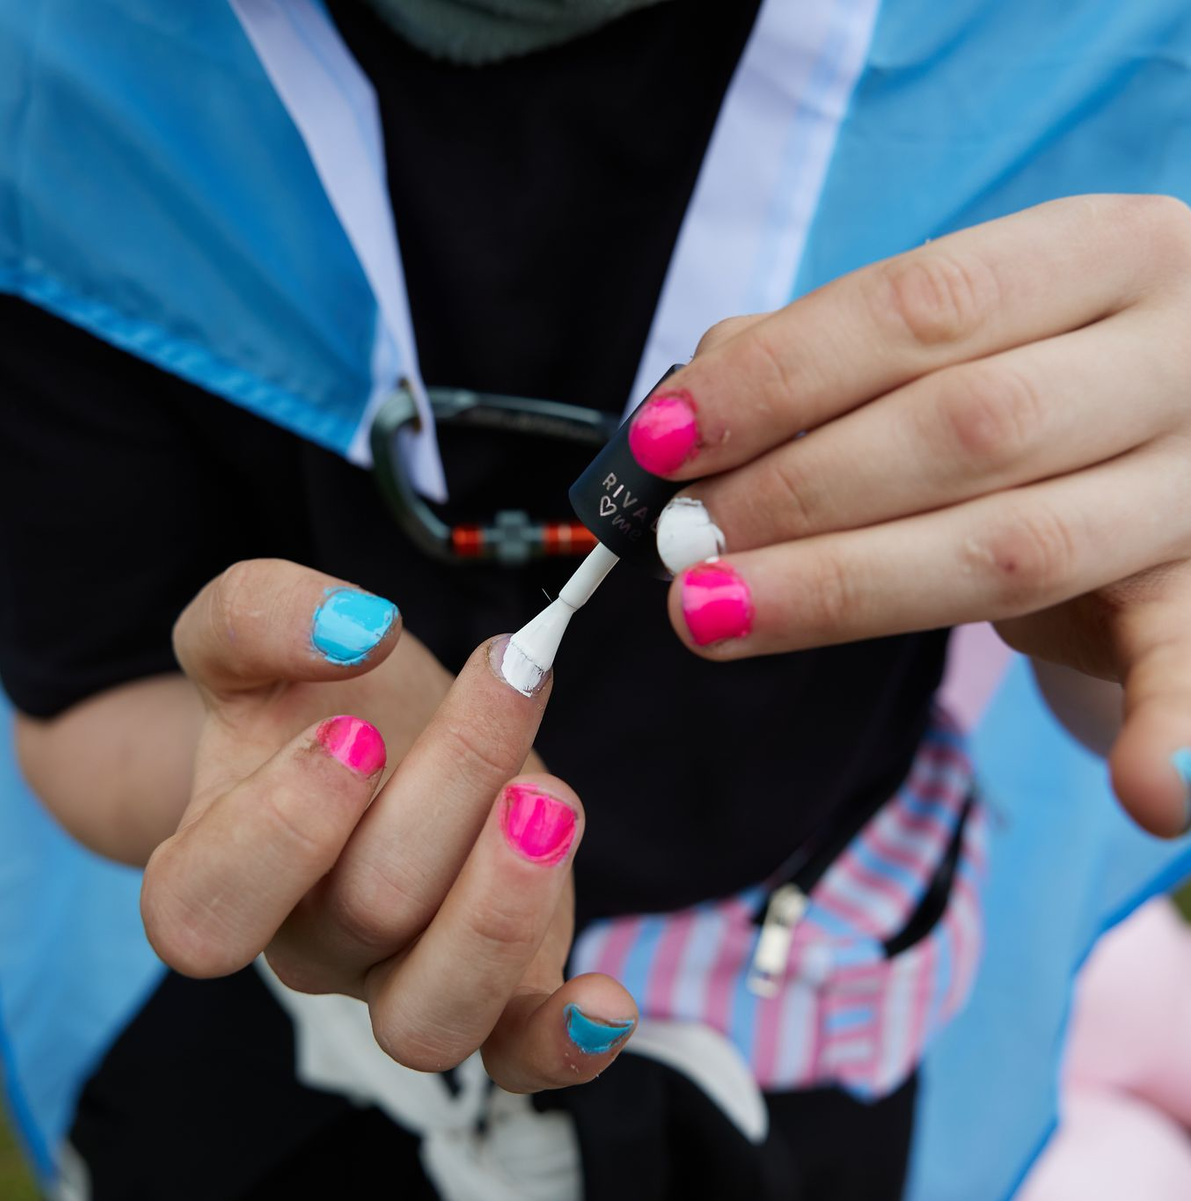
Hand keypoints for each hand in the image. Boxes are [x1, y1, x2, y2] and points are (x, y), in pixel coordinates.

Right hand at [140, 559, 635, 1089]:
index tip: (357, 731)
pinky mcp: (494, 994)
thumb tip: (353, 630)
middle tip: (510, 676)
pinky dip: (562, 1045)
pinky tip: (606, 998)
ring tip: (548, 800)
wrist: (370, 744)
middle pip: (367, 912)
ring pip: (429, 1017)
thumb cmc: (310, 699)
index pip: (209, 907)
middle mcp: (310, 945)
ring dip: (500, 910)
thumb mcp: (248, 638)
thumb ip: (260, 612)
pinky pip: (516, 1060)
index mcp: (220, 868)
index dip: (283, 830)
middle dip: (452, 782)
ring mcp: (400, 981)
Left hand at [639, 195, 1190, 835]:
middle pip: (964, 429)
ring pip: (1018, 545)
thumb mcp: (948, 342)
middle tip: (680, 547)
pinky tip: (1147, 793)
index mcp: (1102, 251)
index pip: (920, 306)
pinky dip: (1177, 733)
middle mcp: (1178, 354)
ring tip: (714, 615)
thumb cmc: (1027, 382)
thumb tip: (679, 417)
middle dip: (795, 494)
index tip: (662, 446)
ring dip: (847, 589)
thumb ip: (818, 358)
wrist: (1171, 445)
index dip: (777, 380)